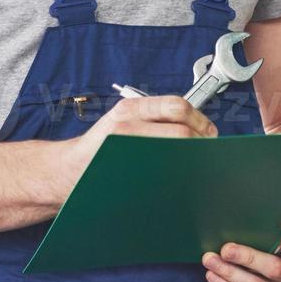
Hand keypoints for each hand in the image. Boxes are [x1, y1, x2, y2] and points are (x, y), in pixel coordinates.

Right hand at [58, 95, 216, 195]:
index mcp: (131, 107)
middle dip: (200, 141)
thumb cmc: (102, 148)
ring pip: (174, 149)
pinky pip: (160, 170)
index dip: (199, 119)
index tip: (209, 131)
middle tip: (207, 150)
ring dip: (190, 157)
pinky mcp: (126, 169)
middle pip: (180, 129)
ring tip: (196, 163)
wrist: (71, 168)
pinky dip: (174, 172)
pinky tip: (177, 175)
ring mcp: (125, 144)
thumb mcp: (124, 121)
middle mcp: (127, 122)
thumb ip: (153, 119)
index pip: (177, 106)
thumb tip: (194, 125)